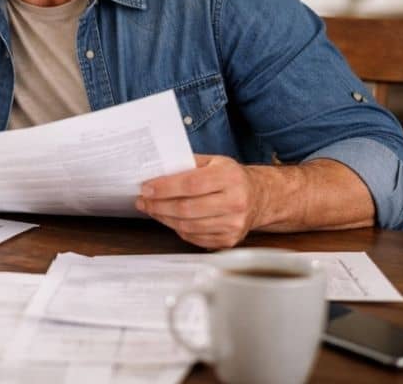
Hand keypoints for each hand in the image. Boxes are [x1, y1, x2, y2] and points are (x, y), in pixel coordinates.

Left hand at [136, 154, 265, 248]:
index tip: (145, 188)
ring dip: (164, 218)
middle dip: (158, 205)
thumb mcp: (213, 161)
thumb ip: (186, 164)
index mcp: (229, 177)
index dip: (164, 188)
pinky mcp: (229, 240)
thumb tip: (155, 170)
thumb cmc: (231, 178)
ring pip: (188, 226)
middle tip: (142, 201)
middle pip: (186, 209)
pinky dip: (177, 229)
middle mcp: (235, 202)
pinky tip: (170, 219)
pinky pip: (194, 237)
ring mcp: (234, 224)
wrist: (260, 197)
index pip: (190, 184)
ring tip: (152, 209)